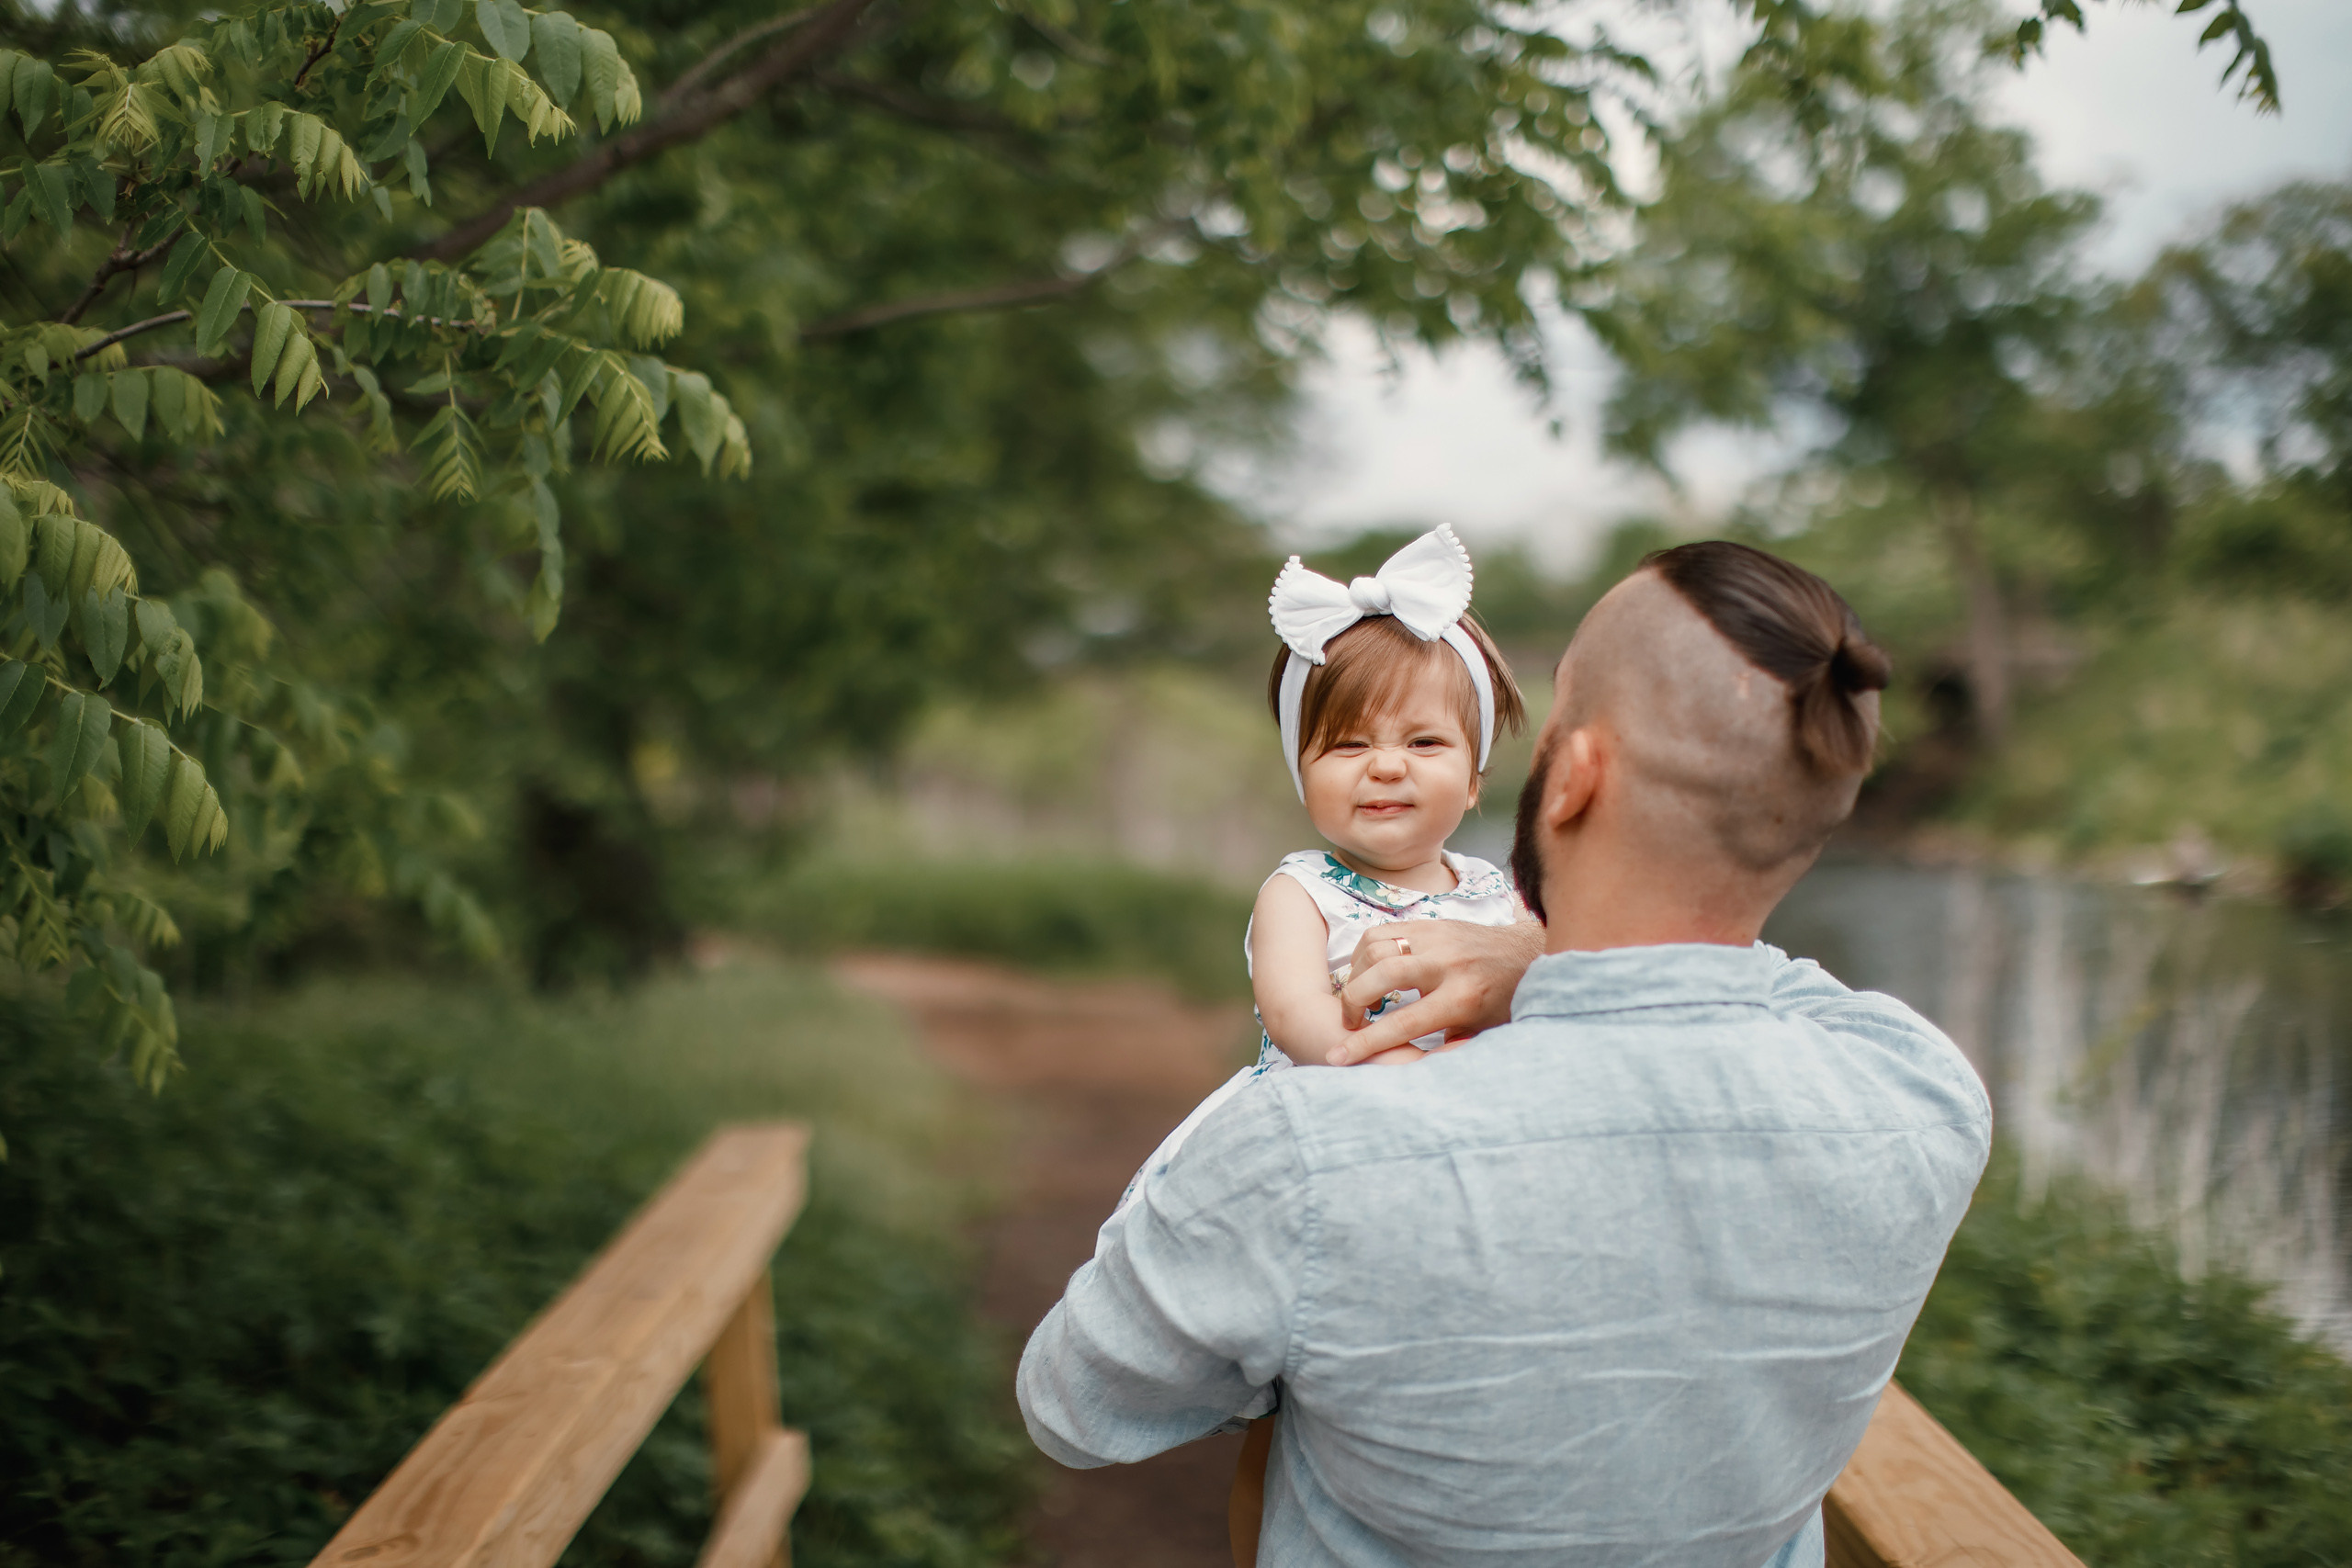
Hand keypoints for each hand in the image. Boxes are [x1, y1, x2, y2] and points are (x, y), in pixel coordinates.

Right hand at [1326, 918, 1543, 1064]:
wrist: (1525, 954)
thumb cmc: (1504, 999)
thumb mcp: (1480, 1031)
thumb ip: (1445, 1044)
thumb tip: (1407, 1066)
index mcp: (1463, 997)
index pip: (1404, 1022)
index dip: (1367, 1042)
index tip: (1338, 1057)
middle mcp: (1447, 963)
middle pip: (1382, 975)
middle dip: (1353, 1002)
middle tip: (1349, 1021)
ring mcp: (1436, 938)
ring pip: (1376, 949)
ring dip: (1356, 975)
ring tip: (1359, 997)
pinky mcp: (1429, 924)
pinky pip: (1382, 932)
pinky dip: (1365, 953)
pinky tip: (1367, 972)